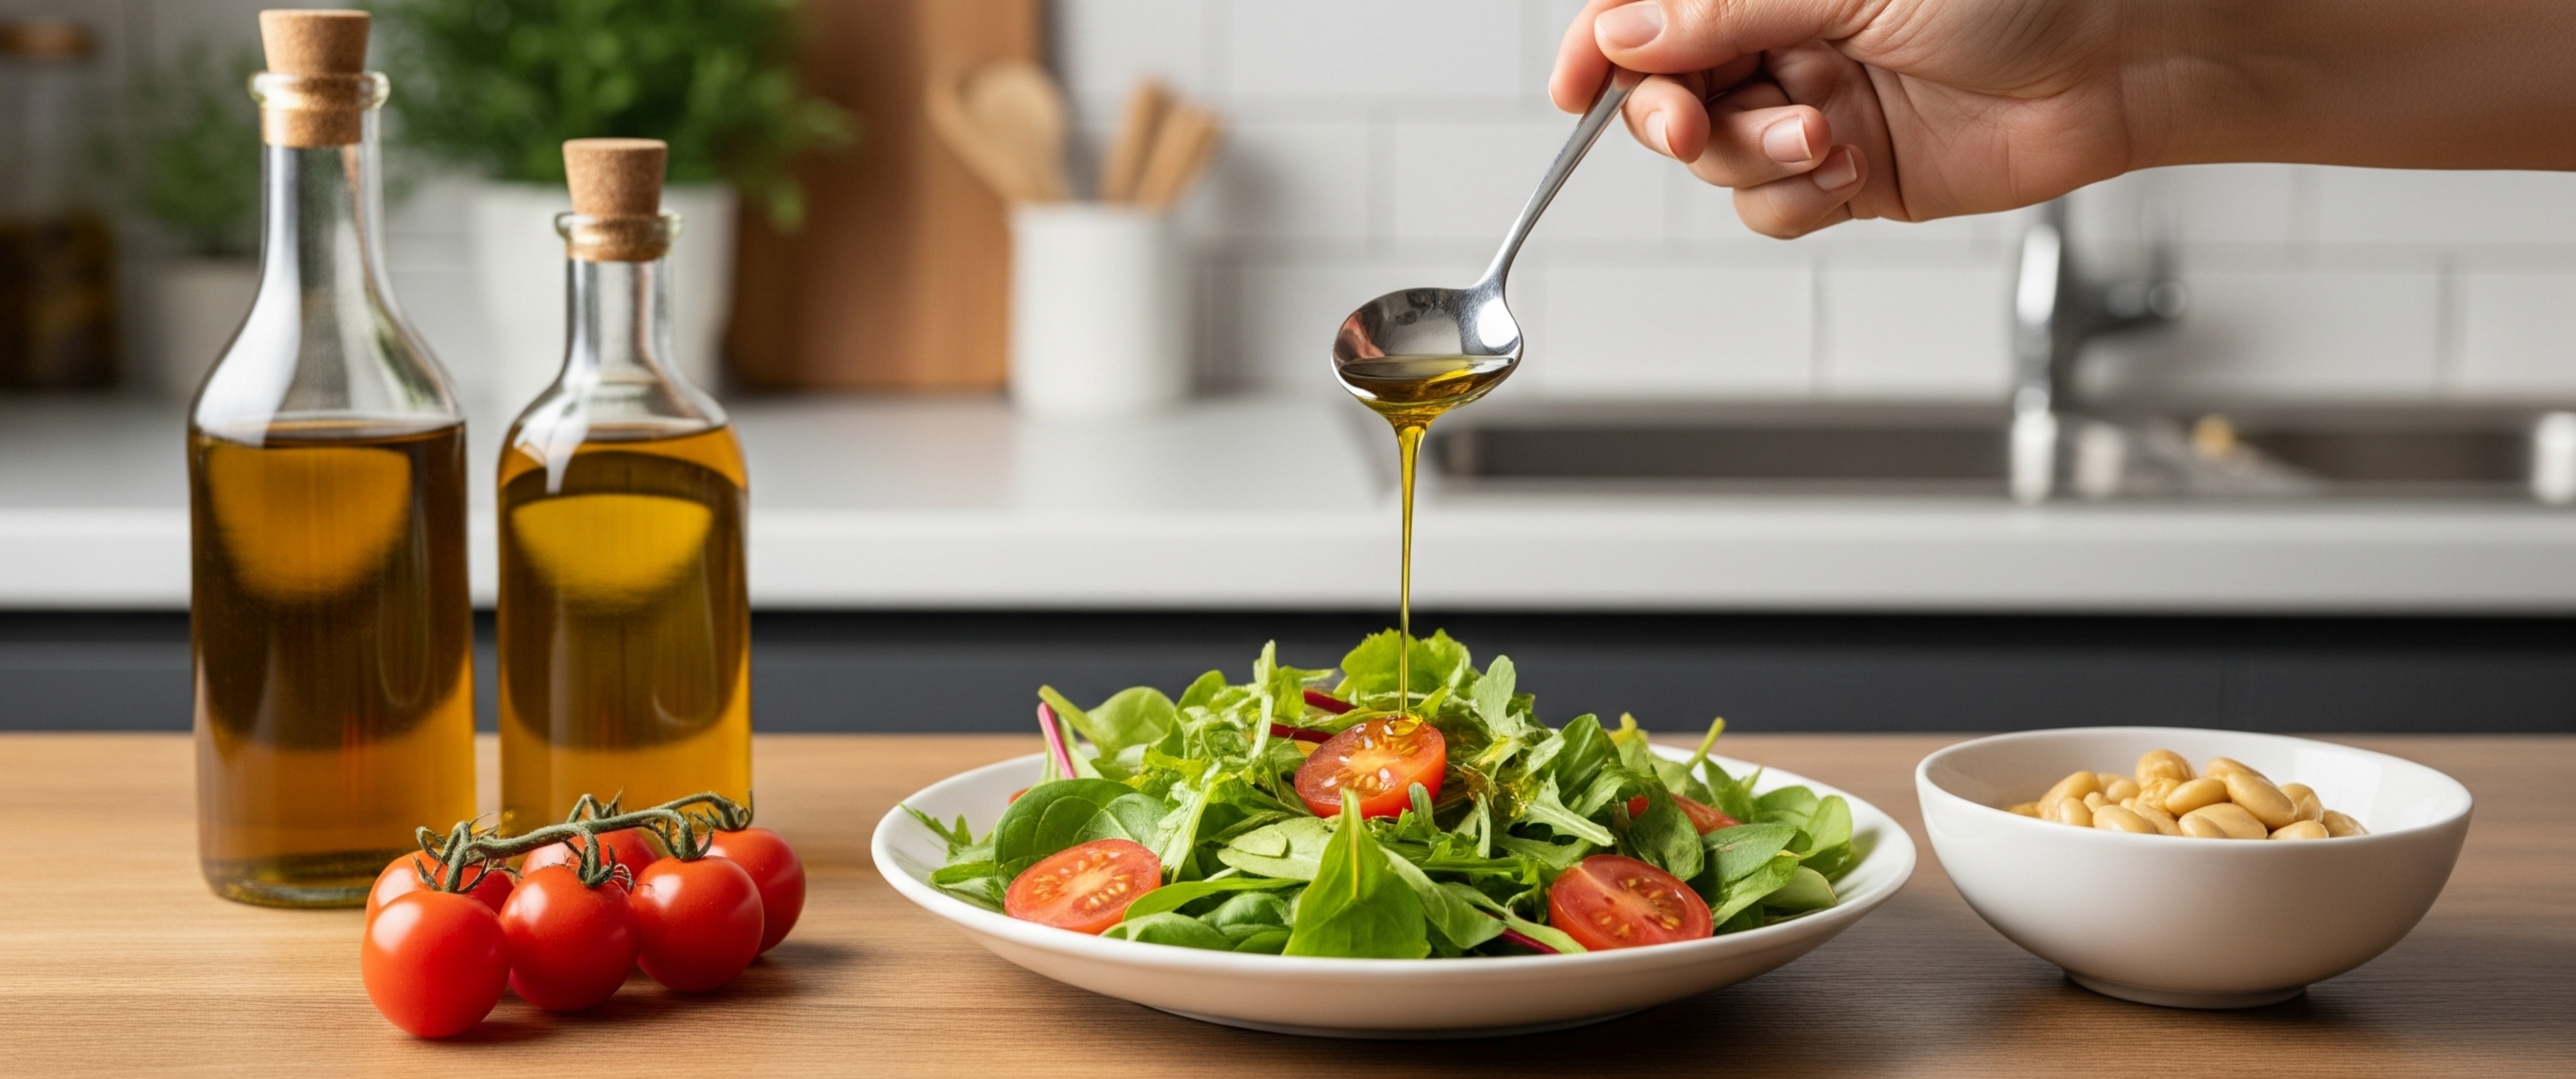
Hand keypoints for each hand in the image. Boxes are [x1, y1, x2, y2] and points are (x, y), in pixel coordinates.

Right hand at [1550, 0, 2162, 236]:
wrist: (2116, 58)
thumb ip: (1725, 10)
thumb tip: (1622, 32)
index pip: (1649, 12)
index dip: (1599, 46)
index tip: (1575, 87)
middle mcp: (1783, 38)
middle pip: (1665, 91)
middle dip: (1668, 113)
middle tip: (1691, 122)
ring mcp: (1811, 107)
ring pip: (1713, 158)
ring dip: (1750, 155)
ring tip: (1826, 134)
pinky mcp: (1847, 175)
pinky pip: (1767, 207)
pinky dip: (1793, 196)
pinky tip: (1849, 168)